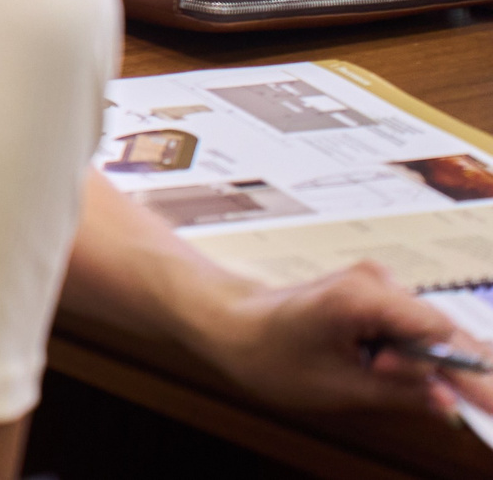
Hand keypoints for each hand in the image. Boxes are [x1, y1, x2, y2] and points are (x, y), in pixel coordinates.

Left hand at [193, 260, 490, 421]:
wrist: (227, 323)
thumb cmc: (268, 353)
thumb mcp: (339, 387)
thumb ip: (399, 393)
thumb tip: (448, 404)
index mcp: (364, 297)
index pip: (441, 335)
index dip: (473, 374)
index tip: (489, 409)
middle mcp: (374, 281)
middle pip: (441, 330)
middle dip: (462, 373)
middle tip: (479, 413)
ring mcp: (373, 283)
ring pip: (428, 330)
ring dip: (434, 366)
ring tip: (420, 394)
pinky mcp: (369, 294)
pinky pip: (409, 326)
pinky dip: (418, 355)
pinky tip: (406, 377)